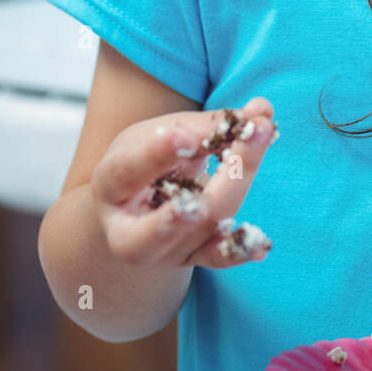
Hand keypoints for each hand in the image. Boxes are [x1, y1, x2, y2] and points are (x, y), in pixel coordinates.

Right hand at [91, 99, 275, 269]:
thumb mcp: (162, 133)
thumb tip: (260, 111)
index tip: (184, 136)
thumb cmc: (147, 159)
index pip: (129, 170)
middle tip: (252, 133)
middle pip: (179, 206)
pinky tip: (260, 247)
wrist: (134, 206)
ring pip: (206, 225)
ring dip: (240, 183)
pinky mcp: (190, 259)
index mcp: (111, 185)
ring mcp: (162, 251)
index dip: (156, 155)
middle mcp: (129, 229)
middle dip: (222, 170)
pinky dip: (240, 250)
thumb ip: (210, 124)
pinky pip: (216, 259)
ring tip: (258, 146)